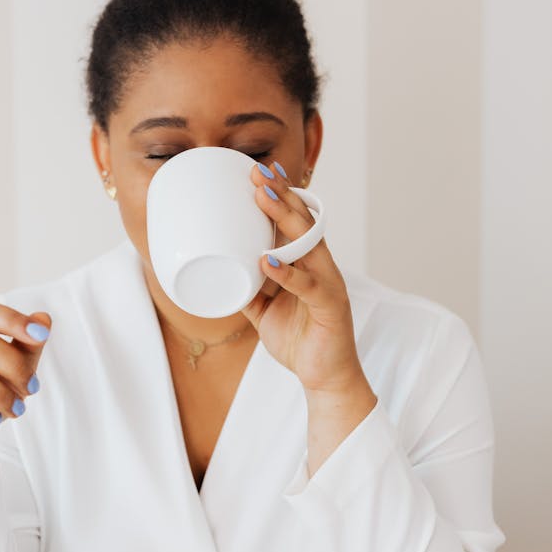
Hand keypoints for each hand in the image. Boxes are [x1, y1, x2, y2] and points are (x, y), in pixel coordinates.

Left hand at [241, 161, 366, 396]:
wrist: (324, 378)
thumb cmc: (300, 340)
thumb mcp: (265, 311)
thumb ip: (249, 289)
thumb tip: (221, 273)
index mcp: (308, 263)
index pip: (296, 222)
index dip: (280, 196)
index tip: (259, 173)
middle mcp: (322, 266)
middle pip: (303, 222)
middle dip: (280, 195)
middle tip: (257, 174)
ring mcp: (329, 284)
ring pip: (308, 244)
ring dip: (284, 220)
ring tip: (261, 200)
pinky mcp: (331, 306)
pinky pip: (308, 286)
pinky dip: (288, 273)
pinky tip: (268, 261)